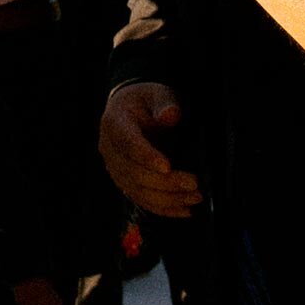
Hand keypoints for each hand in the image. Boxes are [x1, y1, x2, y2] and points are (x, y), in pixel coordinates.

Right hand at [101, 82, 200, 217]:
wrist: (133, 110)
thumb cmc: (146, 101)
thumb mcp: (157, 94)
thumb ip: (165, 103)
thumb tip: (170, 115)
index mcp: (114, 123)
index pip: (128, 143)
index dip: (146, 157)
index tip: (168, 166)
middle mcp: (110, 149)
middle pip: (134, 172)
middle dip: (166, 182)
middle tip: (193, 183)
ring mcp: (116, 168)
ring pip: (138, 191)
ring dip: (168, 198)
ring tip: (194, 197)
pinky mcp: (125, 182)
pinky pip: (142, 200)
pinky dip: (163, 208)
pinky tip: (183, 210)